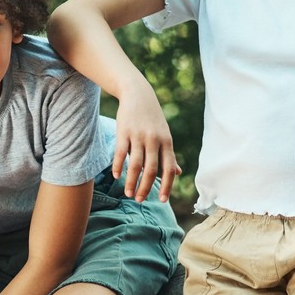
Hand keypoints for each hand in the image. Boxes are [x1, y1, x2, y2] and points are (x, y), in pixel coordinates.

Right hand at [111, 83, 180, 203]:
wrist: (138, 94)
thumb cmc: (153, 119)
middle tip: (139, 200)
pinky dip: (118, 166)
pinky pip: (121, 153)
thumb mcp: (164, 135)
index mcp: (167, 143)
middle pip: (151, 170)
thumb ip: (169, 155)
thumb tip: (178, 172)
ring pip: (135, 165)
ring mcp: (139, 136)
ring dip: (131, 182)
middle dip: (146, 188)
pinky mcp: (124, 132)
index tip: (162, 200)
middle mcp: (154, 140)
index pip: (169, 169)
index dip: (166, 186)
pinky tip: (116, 177)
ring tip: (128, 193)